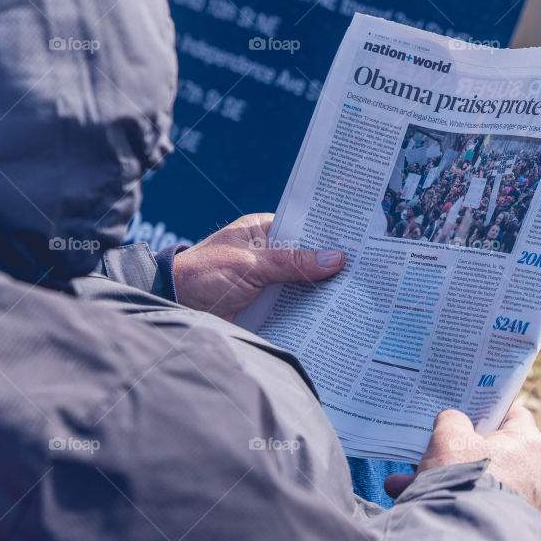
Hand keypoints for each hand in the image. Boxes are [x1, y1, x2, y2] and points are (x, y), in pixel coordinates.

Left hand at [172, 213, 344, 320]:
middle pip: (307, 258)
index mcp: (262, 230)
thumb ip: (292, 263)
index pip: (303, 227)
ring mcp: (267, 281)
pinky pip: (292, 306)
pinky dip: (308, 311)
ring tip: (358, 291)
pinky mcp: (265, 306)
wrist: (174, 309)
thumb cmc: (203, 275)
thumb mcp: (251, 264)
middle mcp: (267, 253)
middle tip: (365, 268)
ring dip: (322, 290)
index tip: (358, 239)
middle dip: (330, 265)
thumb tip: (335, 259)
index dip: (328, 233)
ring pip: (302, 283)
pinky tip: (333, 314)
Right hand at [384, 404, 540, 513]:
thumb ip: (451, 421)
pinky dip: (451, 503)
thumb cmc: (464, 480)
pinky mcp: (509, 528)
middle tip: (427, 450)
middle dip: (452, 452)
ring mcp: (524, 504)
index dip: (487, 408)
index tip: (465, 408)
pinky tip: (412, 503)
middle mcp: (534, 474)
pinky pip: (477, 506)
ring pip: (477, 481)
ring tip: (403, 484)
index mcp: (528, 444)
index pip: (513, 413)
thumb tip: (454, 423)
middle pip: (490, 450)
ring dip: (441, 480)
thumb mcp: (448, 439)